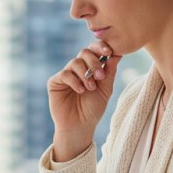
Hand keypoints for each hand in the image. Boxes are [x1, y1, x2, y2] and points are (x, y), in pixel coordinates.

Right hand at [48, 43, 120, 160]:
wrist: (80, 126)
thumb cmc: (93, 109)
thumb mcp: (105, 89)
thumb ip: (110, 71)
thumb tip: (117, 53)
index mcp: (90, 67)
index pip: (94, 50)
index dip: (101, 46)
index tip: (109, 52)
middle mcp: (77, 68)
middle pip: (84, 52)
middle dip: (94, 62)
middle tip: (100, 76)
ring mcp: (66, 74)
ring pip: (75, 62)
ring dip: (85, 74)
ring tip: (90, 88)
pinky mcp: (55, 82)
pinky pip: (65, 74)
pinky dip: (74, 81)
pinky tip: (80, 90)